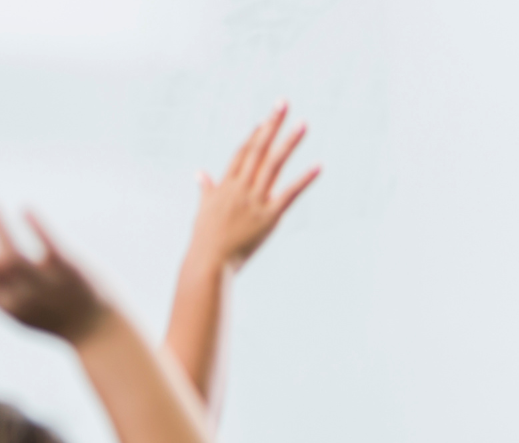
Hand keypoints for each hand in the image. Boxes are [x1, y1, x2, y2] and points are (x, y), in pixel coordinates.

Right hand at [0, 210, 109, 342]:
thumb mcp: (23, 310)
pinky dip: (36, 225)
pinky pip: (49, 247)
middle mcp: (23, 299)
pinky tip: (26, 207)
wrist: (102, 333)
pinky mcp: (72, 273)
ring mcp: (48, 286)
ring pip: (13, 256)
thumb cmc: (58, 316)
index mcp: (7, 308)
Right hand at [188, 102, 321, 270]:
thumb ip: (205, 189)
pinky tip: (318, 166)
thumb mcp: (203, 209)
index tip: (265, 120)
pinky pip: (289, 194)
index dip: (255, 135)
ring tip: (303, 124)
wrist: (208, 262)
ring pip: (273, 164)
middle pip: (258, 149)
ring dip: (289, 142)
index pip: (242, 153)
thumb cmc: (205, 239)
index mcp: (225, 185)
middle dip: (271, 125)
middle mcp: (240, 187)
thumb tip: (200, 173)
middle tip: (284, 103)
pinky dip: (304, 179)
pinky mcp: (268, 217)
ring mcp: (254, 201)